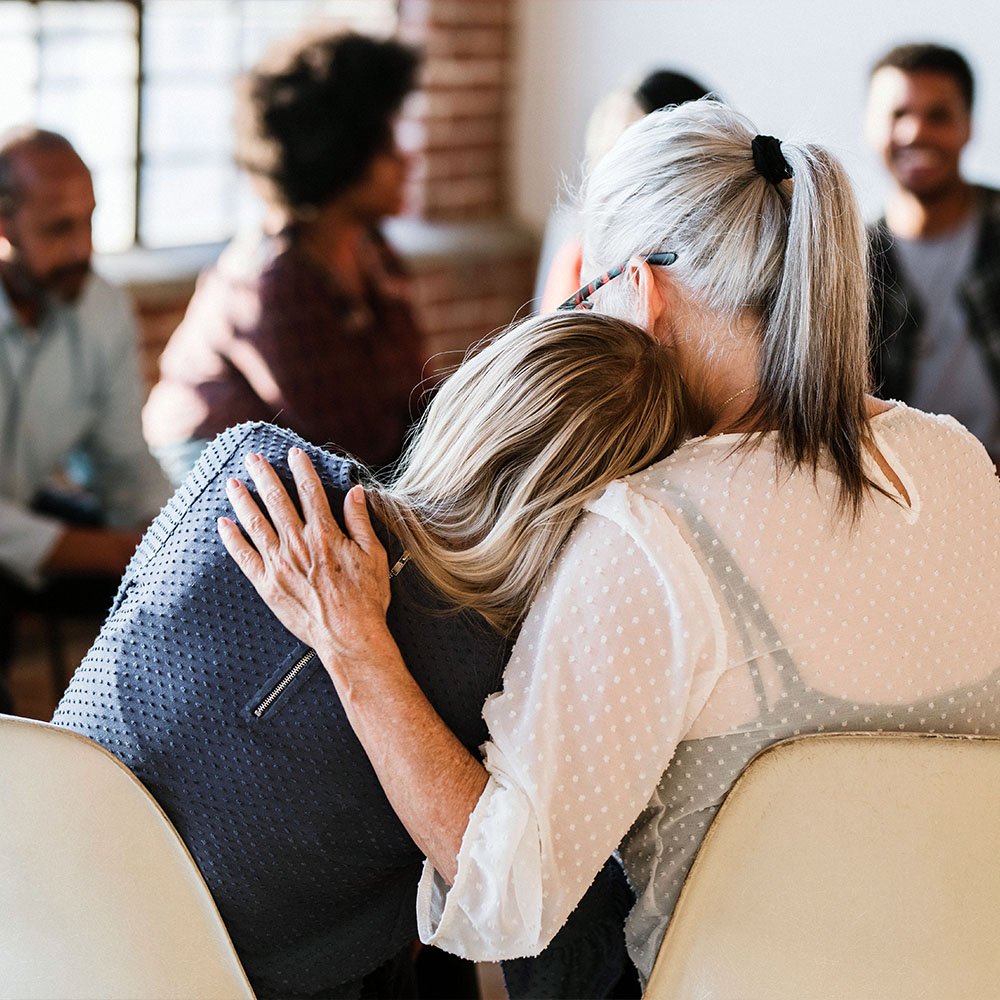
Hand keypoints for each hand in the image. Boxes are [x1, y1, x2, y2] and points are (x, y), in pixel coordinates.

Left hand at [217, 448, 392, 661]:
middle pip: (277, 500)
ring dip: (242, 500)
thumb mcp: (373, 555)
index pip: (310, 491)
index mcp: (325, 534)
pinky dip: (232, 538)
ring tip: (232, 482)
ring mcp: (279, 564)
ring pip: (255, 523)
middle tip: (252, 457)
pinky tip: (223, 523)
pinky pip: (244, 556)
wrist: (349, 637)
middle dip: (263, 475)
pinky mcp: (267, 584)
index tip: (293, 453)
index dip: (301, 469)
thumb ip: (360, 521)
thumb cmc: (367, 598)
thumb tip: (355, 492)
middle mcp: (298, 544)